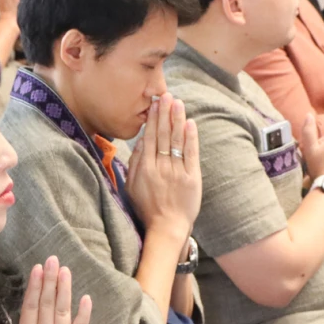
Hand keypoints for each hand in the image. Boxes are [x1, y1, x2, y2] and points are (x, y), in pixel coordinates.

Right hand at [0, 257, 90, 323]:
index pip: (31, 306)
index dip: (35, 285)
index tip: (38, 268)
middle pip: (48, 303)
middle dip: (50, 279)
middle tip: (53, 260)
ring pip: (63, 311)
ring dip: (65, 289)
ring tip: (66, 271)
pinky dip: (84, 313)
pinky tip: (85, 297)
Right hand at [125, 94, 201, 240]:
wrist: (167, 228)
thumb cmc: (147, 209)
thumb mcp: (131, 187)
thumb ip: (134, 163)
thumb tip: (140, 141)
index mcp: (145, 168)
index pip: (150, 138)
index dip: (153, 119)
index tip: (154, 104)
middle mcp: (161, 167)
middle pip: (163, 135)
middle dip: (165, 113)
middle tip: (166, 95)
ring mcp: (177, 172)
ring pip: (177, 141)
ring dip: (177, 120)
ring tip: (178, 103)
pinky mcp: (192, 178)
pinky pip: (191, 154)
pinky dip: (190, 138)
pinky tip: (190, 123)